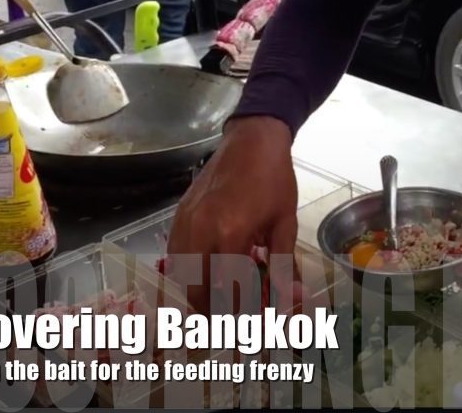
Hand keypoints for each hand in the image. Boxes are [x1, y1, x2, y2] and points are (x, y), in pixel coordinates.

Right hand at [167, 116, 299, 312]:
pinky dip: (184, 272)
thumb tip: (288, 298)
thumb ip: (282, 264)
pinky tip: (201, 275)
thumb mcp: (285, 223)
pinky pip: (174, 254)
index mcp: (231, 235)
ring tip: (215, 301)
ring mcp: (185, 222)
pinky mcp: (178, 214)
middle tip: (228, 318)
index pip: (227, 290)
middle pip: (196, 289)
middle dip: (211, 310)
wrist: (252, 140)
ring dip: (195, 293)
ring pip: (179, 275)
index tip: (249, 322)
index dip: (237, 312)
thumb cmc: (274, 180)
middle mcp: (201, 231)